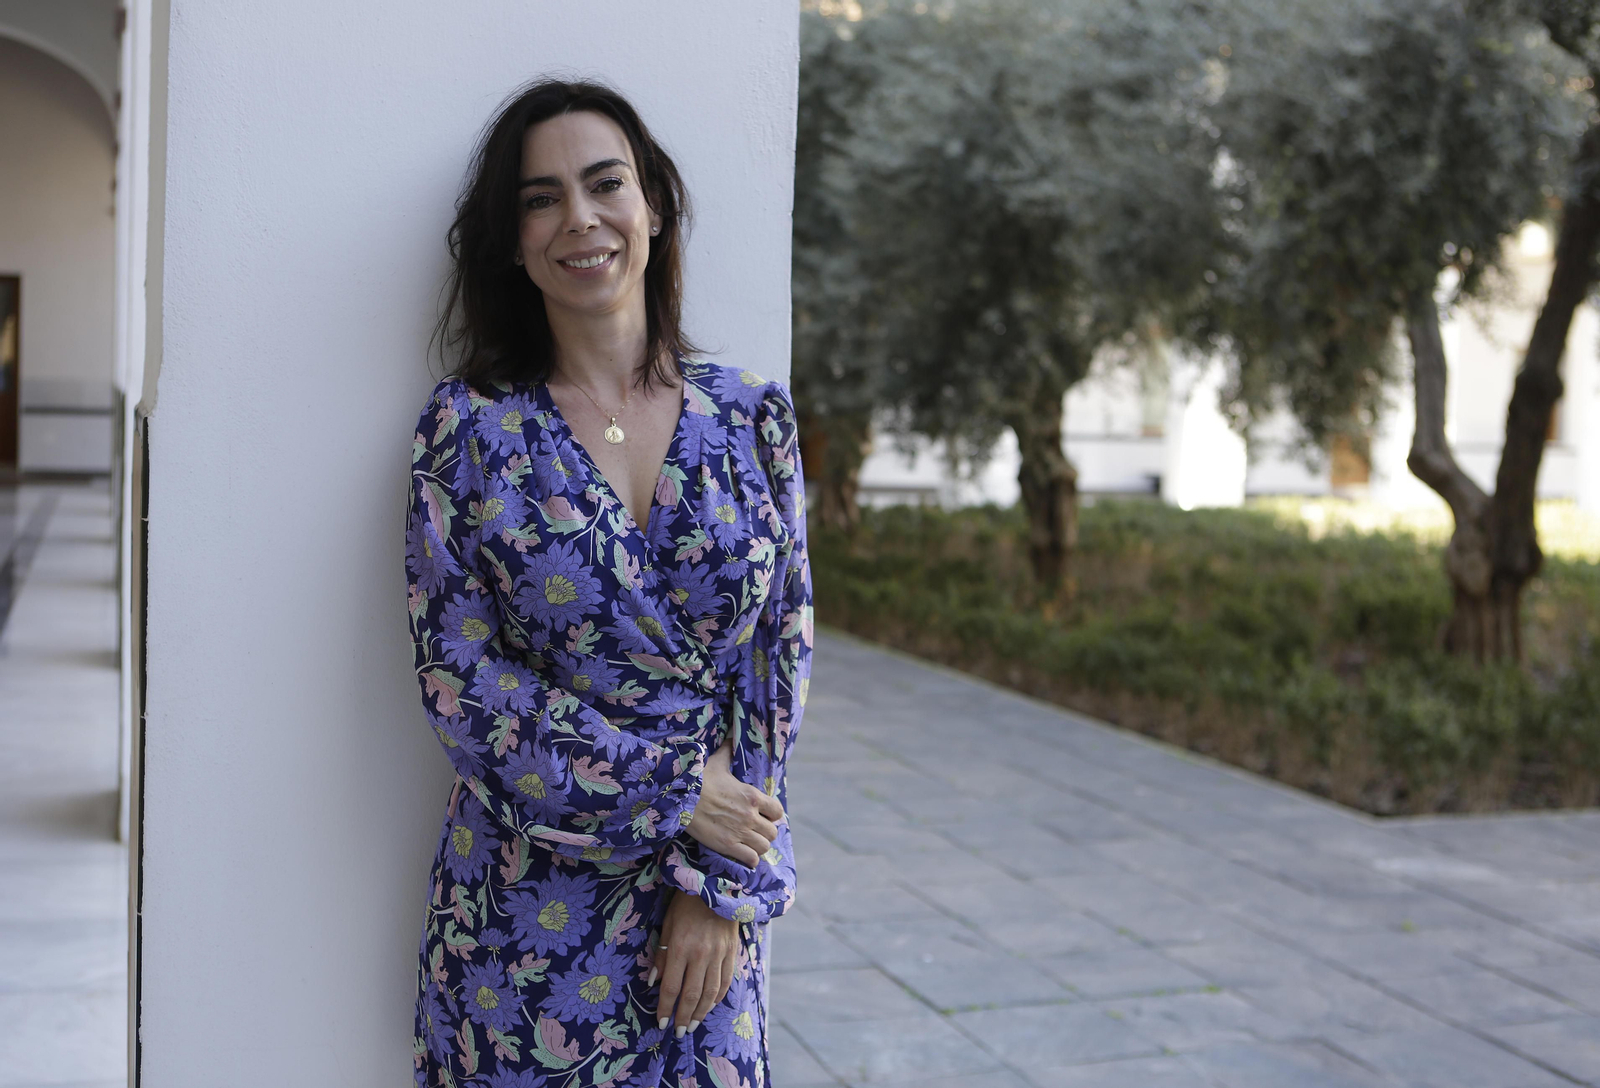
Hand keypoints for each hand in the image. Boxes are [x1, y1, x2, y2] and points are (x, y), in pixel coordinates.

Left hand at [649, 890, 739, 1036]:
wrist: (717, 886)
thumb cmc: (686, 904)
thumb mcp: (667, 925)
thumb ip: (661, 955)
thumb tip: (653, 983)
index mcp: (681, 947)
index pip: (671, 987)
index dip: (665, 1008)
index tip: (661, 1022)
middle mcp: (701, 954)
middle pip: (691, 995)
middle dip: (683, 1017)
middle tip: (678, 1032)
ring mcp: (719, 955)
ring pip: (710, 993)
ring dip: (700, 1013)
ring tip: (692, 1025)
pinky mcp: (731, 953)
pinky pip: (725, 982)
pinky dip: (717, 998)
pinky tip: (709, 1007)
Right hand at [685, 738, 784, 867]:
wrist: (681, 797)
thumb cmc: (700, 778)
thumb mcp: (718, 761)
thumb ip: (728, 750)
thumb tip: (731, 736)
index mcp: (753, 796)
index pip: (778, 811)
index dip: (772, 815)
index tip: (763, 815)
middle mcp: (751, 816)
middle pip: (772, 832)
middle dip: (765, 832)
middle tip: (754, 830)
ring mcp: (740, 832)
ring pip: (764, 847)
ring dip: (758, 846)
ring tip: (749, 843)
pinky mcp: (728, 846)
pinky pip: (751, 859)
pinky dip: (750, 859)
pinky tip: (743, 854)